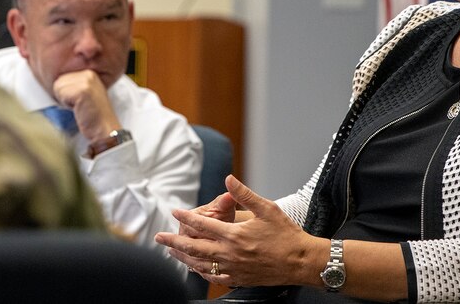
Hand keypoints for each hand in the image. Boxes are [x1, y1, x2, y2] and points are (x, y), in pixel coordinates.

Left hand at [53, 70, 119, 139]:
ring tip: (80, 107)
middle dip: (65, 96)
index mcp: (89, 73)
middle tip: (80, 105)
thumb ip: (72, 86)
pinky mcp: (83, 90)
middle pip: (59, 81)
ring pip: (58, 87)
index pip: (62, 77)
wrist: (104, 129)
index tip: (79, 101)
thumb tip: (55, 84)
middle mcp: (89, 74)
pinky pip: (61, 93)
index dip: (66, 93)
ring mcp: (87, 81)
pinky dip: (67, 105)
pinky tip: (79, 109)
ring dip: (65, 101)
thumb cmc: (93, 116)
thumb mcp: (84, 94)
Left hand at [155, 175, 321, 287]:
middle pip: (194, 247)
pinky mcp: (239, 279)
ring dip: (183, 258)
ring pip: (200, 264)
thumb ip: (244, 194)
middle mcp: (230, 253)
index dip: (186, 217)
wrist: (301, 262)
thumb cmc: (286, 234)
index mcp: (234, 235)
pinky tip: (196, 268)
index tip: (174, 212)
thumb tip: (228, 179)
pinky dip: (201, 272)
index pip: (202, 224)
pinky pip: (214, 277)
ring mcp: (233, 269)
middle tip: (159, 237)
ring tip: (171, 252)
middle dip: (173, 241)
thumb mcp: (267, 208)